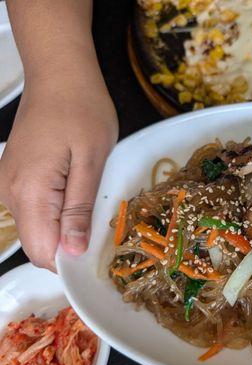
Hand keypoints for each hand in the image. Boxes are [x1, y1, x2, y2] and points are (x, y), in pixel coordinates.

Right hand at [0, 82, 116, 270]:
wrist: (60, 74)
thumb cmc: (81, 109)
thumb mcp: (91, 161)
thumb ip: (78, 209)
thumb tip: (71, 251)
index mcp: (29, 192)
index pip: (41, 252)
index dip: (69, 262)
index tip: (96, 257)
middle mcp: (10, 193)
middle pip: (37, 242)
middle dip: (69, 246)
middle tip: (101, 228)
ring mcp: (10, 183)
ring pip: (37, 226)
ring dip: (65, 227)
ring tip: (91, 205)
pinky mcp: (17, 175)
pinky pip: (35, 208)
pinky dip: (57, 211)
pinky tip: (77, 195)